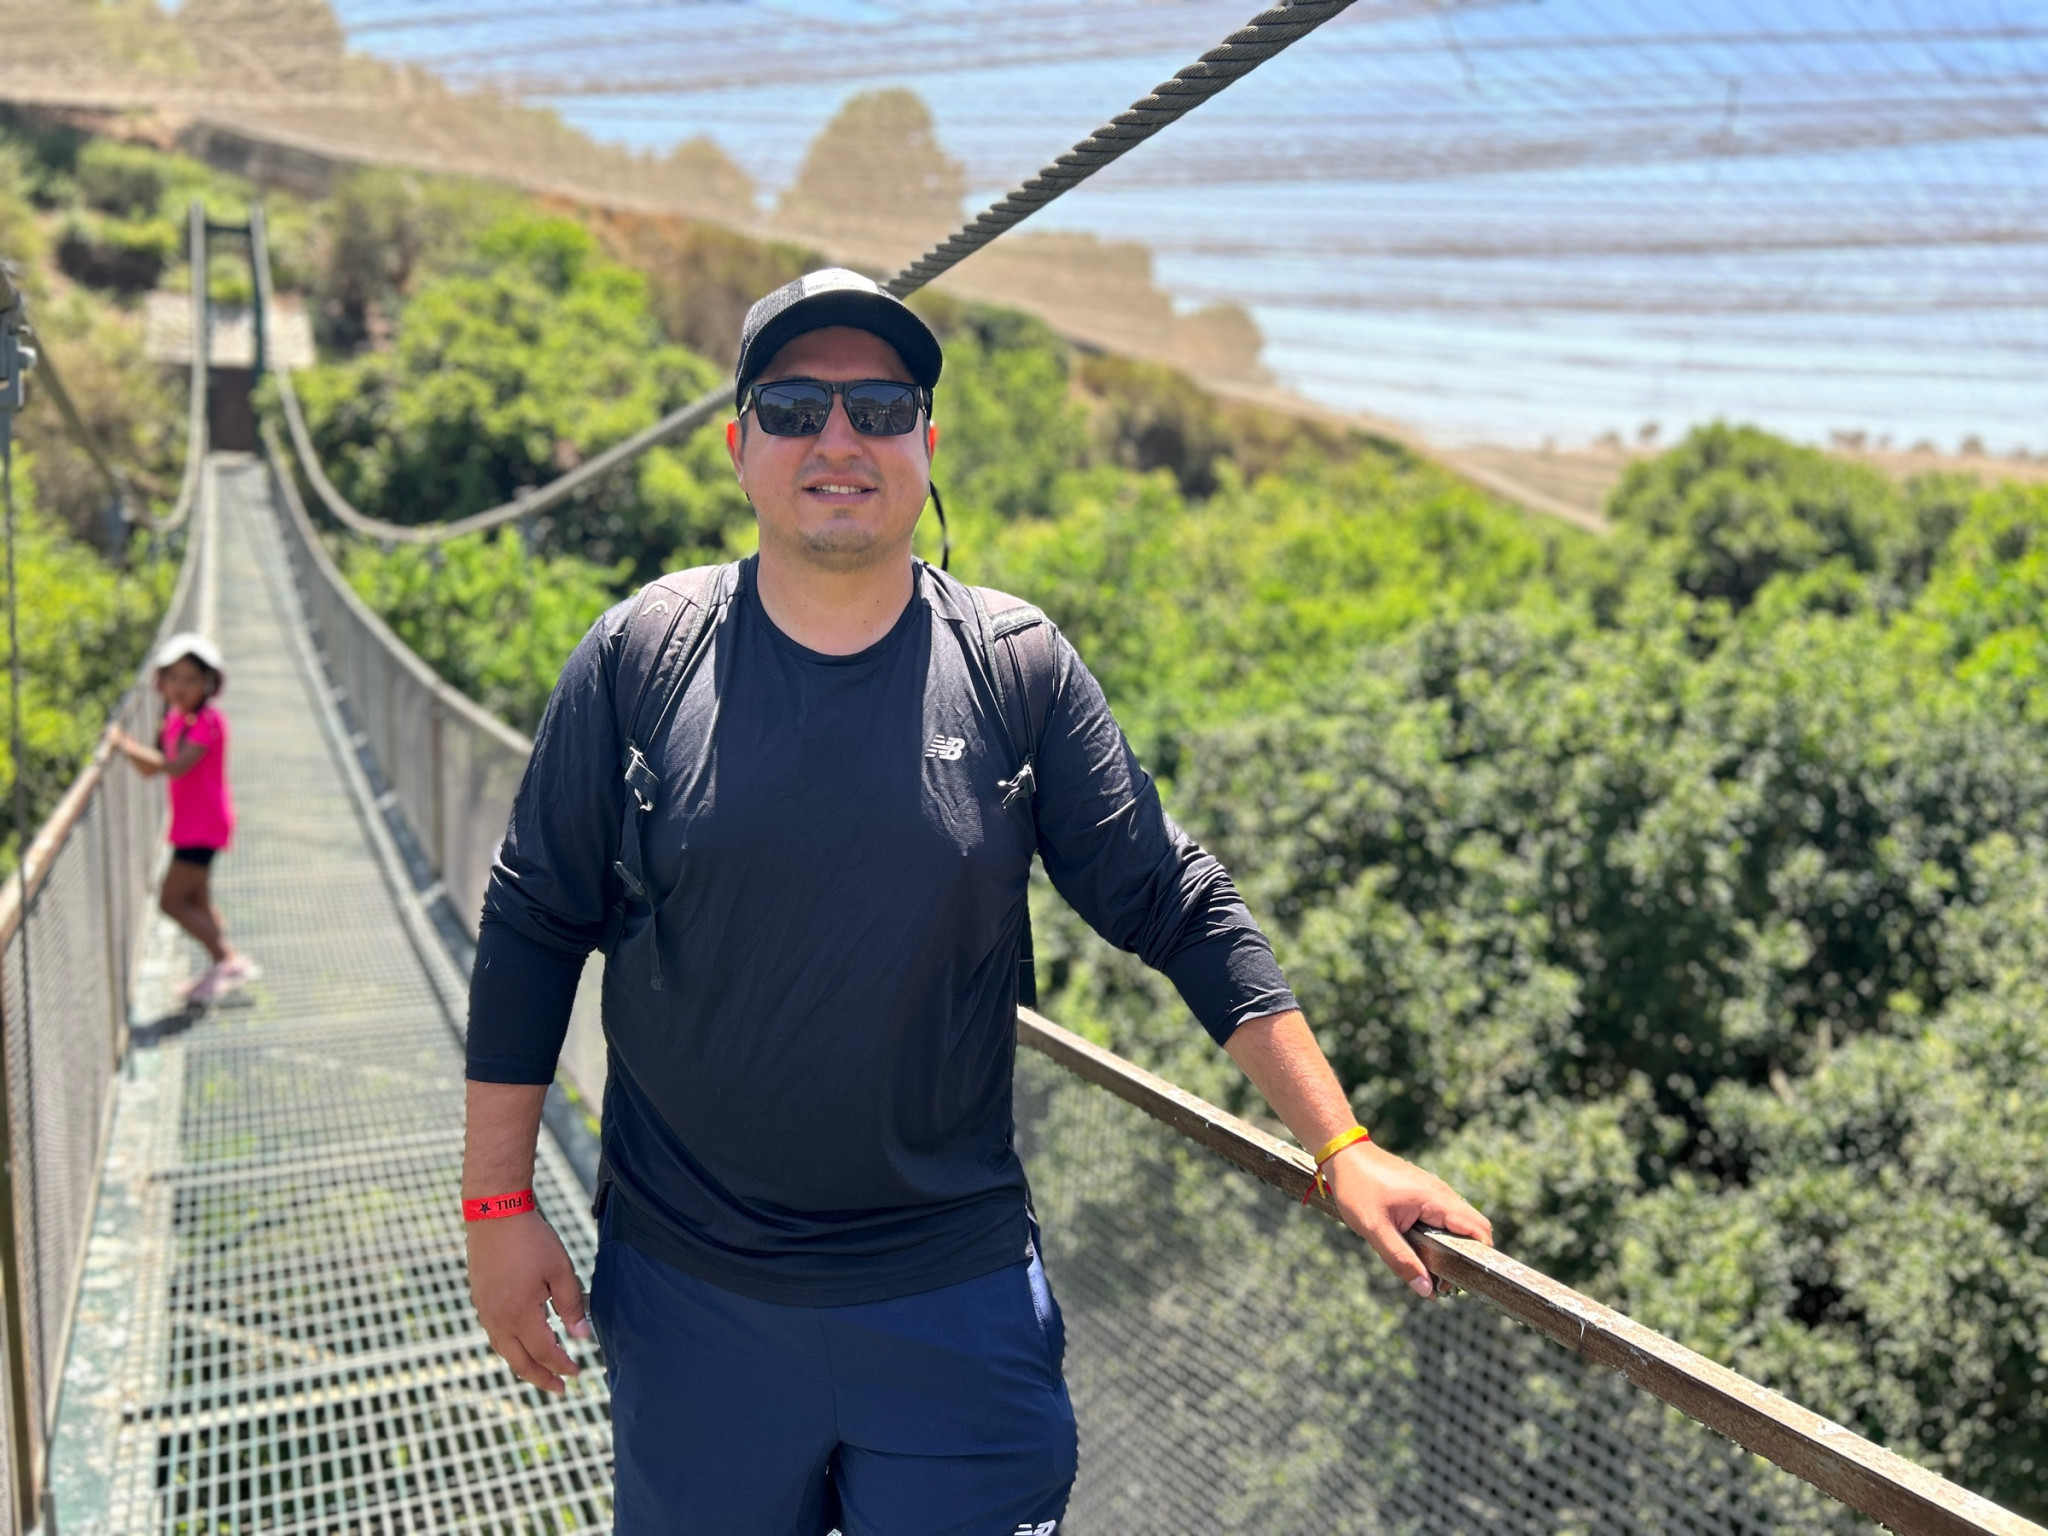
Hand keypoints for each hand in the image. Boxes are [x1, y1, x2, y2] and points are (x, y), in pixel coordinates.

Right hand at [466, 1212, 593, 1392]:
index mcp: (520, 1315)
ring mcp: (485, 1311)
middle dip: (542, 1378)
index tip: (578, 1374)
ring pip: (505, 1351)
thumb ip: (571, 1306)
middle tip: (560, 1389)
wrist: (494, 1214)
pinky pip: (495, 1335)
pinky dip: (511, 1348)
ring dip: (525, 1365)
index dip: (563, 1366)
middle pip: (520, 1362)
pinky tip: (523, 1344)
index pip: (546, 1352)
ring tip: (543, 1371)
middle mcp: (498, 1320)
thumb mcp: (560, 1270)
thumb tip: (581, 1337)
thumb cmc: (531, 1240)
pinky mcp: (480, 1300)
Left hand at [1325, 1140, 1492, 1299]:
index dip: (1478, 1256)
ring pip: (1457, 1225)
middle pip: (1472, 1229)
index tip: (1461, 1278)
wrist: (1345, 1156)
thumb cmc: (1357, 1188)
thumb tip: (1426, 1289)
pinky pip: (1442, 1218)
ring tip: (1429, 1269)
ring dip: (1450, 1248)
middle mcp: (1441, 1194)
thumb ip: (1400, 1259)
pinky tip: (1419, 1249)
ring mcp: (1434, 1192)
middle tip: (1442, 1279)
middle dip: (1463, 1256)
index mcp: (1435, 1199)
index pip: (1478, 1229)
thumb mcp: (1375, 1229)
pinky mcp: (1424, 1194)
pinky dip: (1439, 1236)